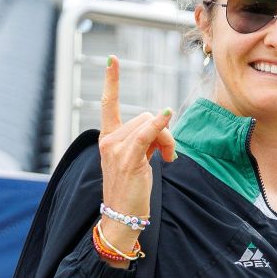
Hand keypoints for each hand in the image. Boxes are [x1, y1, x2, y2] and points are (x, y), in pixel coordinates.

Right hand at [97, 55, 175, 263]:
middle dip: (162, 132)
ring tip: (167, 160)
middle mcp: (108, 140)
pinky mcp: (128, 158)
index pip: (108, 104)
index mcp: (107, 139)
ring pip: (151, 124)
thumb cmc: (131, 192)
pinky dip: (159, 125)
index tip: (111, 60)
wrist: (121, 218)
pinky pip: (147, 133)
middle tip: (168, 155)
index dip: (110, 81)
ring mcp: (116, 148)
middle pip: (144, 116)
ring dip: (167, 140)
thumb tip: (160, 127)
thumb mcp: (136, 161)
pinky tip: (167, 115)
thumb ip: (144, 141)